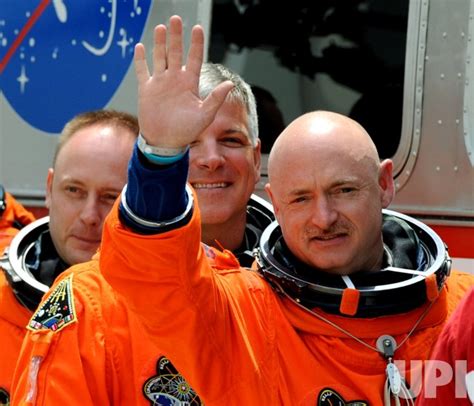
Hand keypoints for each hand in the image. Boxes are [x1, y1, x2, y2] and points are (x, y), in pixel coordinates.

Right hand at [134, 15, 233, 148]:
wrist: (165, 143)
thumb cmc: (187, 131)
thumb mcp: (204, 115)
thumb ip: (215, 98)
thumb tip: (230, 83)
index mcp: (189, 83)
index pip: (193, 58)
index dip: (196, 44)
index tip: (197, 28)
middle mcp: (175, 80)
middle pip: (175, 52)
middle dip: (176, 36)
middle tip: (176, 19)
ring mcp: (160, 83)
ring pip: (160, 57)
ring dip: (160, 43)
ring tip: (161, 27)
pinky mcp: (146, 89)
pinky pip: (142, 71)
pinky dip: (140, 60)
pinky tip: (141, 47)